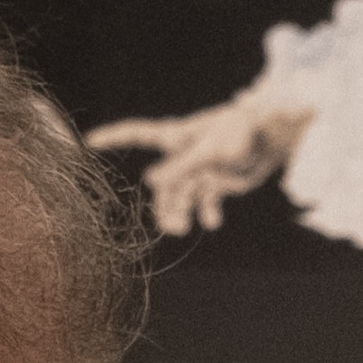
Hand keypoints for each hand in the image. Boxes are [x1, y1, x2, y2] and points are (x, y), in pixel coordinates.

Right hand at [81, 97, 311, 234]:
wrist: (274, 138)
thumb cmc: (241, 132)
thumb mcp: (209, 151)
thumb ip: (181, 168)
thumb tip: (150, 183)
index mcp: (177, 136)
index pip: (138, 133)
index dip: (114, 136)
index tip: (88, 141)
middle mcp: (185, 154)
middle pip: (164, 183)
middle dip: (163, 205)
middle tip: (171, 227)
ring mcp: (201, 169)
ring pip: (182, 196)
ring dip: (181, 214)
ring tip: (182, 230)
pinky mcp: (217, 182)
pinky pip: (205, 202)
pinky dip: (208, 213)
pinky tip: (213, 222)